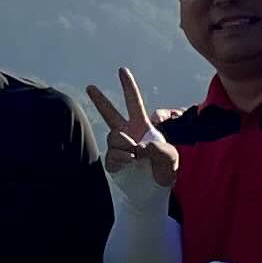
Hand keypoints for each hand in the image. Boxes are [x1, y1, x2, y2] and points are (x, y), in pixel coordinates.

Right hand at [84, 70, 178, 188]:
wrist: (153, 193)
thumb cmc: (165, 171)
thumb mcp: (171, 158)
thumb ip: (161, 149)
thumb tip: (139, 146)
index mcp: (142, 127)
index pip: (134, 103)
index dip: (128, 87)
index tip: (122, 70)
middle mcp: (127, 134)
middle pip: (110, 114)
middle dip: (99, 100)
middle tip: (90, 86)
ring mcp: (118, 148)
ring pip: (113, 136)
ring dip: (126, 144)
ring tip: (136, 156)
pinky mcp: (112, 162)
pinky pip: (112, 154)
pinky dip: (122, 159)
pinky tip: (131, 163)